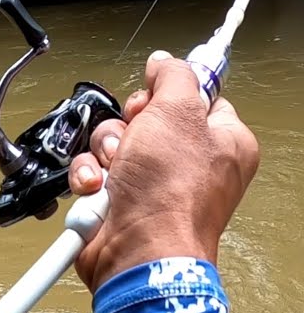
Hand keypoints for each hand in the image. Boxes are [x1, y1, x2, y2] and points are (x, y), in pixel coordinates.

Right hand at [68, 50, 259, 290]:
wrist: (137, 250)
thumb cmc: (170, 193)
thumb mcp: (178, 112)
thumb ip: (174, 77)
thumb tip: (165, 62)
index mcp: (222, 142)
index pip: (195, 99)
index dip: (167, 94)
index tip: (155, 97)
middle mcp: (191, 164)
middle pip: (146, 118)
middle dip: (127, 125)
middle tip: (134, 139)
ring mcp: (154, 185)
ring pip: (114, 142)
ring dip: (104, 151)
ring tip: (114, 169)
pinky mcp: (121, 200)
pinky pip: (95, 171)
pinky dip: (90, 177)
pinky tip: (97, 188)